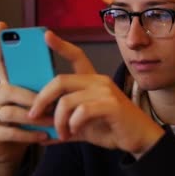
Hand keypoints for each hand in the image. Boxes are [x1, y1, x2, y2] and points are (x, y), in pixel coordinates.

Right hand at [0, 22, 53, 175]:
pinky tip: (43, 135)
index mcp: (7, 82)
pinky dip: (29, 133)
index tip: (2, 25)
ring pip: (10, 110)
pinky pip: (10, 130)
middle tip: (52, 104)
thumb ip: (43, 86)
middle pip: (9, 89)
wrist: (15, 150)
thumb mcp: (39, 101)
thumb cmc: (31, 121)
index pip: (0, 60)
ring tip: (52, 122)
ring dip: (34, 117)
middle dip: (32, 96)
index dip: (0, 43)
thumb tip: (56, 74)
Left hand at [29, 32, 164, 158]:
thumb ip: (62, 122)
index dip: (61, 46)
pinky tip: (73, 133)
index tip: (46, 35)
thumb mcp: (82, 124)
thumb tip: (37, 128)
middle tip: (34, 116)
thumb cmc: (112, 128)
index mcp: (92, 81)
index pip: (76, 56)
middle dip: (41, 99)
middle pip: (60, 81)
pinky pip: (81, 112)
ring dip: (58, 121)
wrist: (140, 139)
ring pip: (67, 101)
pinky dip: (72, 125)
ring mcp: (106, 91)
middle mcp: (98, 81)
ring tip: (62, 134)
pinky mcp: (112, 105)